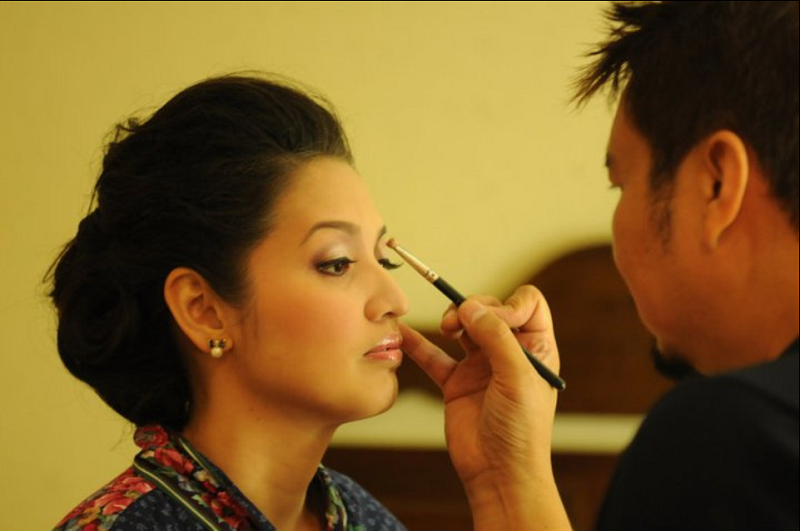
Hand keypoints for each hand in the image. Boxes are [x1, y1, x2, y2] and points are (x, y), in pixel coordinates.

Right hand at [400, 285, 569, 529]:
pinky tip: (404, 333)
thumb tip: (470, 306)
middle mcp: (510, 353)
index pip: (526, 305)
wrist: (498, 474)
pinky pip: (434, 356)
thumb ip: (496, 338)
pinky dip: (419, 344)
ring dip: (452, 319)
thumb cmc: (520, 431)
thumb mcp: (517, 378)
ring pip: (464, 327)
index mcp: (536, 349)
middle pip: (490, 310)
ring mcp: (481, 366)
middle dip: (473, 308)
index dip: (508, 304)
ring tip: (446, 328)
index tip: (493, 320)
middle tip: (458, 323)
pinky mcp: (456, 383)